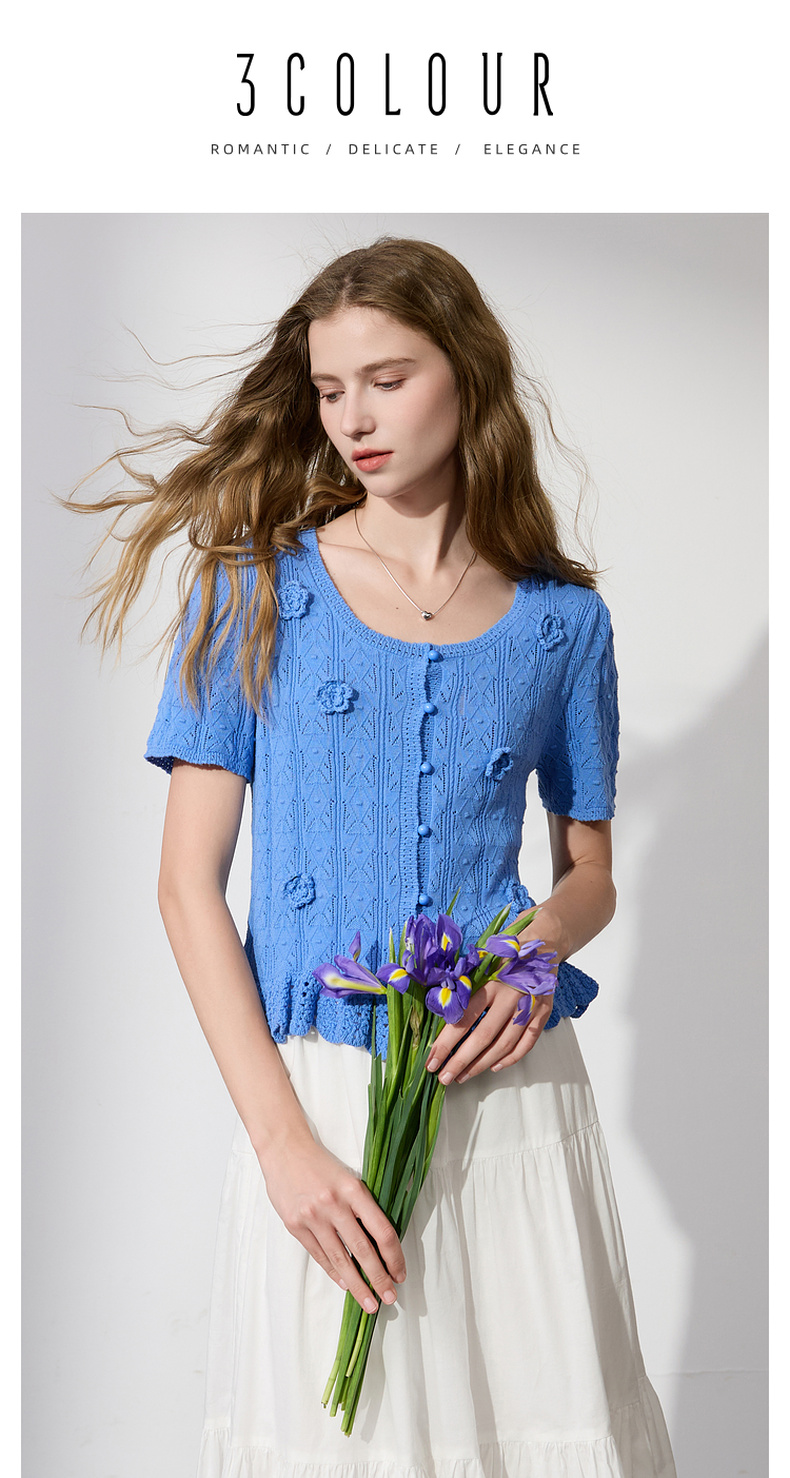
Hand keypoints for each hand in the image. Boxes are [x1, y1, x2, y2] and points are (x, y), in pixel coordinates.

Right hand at [259, 1134, 405, 1313]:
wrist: (284, 1149)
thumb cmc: (320, 1164)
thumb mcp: (348, 1179)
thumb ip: (362, 1207)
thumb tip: (380, 1243)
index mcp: (354, 1190)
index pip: (382, 1231)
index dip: (394, 1256)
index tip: (400, 1273)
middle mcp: (334, 1205)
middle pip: (363, 1250)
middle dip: (379, 1278)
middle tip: (390, 1298)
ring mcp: (313, 1217)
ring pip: (340, 1259)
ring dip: (357, 1285)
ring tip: (369, 1302)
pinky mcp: (295, 1225)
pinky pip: (320, 1255)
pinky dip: (334, 1272)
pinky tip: (345, 1283)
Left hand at [425, 941, 558, 1085]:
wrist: (541, 946)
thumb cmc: (504, 957)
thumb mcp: (481, 965)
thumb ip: (464, 988)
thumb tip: (438, 1014)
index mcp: (490, 982)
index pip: (464, 1018)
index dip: (446, 1043)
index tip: (432, 1060)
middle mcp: (510, 996)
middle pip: (483, 1037)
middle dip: (460, 1061)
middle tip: (444, 1077)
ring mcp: (529, 1007)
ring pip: (504, 1045)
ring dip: (481, 1064)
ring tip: (463, 1076)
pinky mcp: (542, 1014)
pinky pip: (526, 1044)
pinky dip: (510, 1058)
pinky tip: (493, 1066)